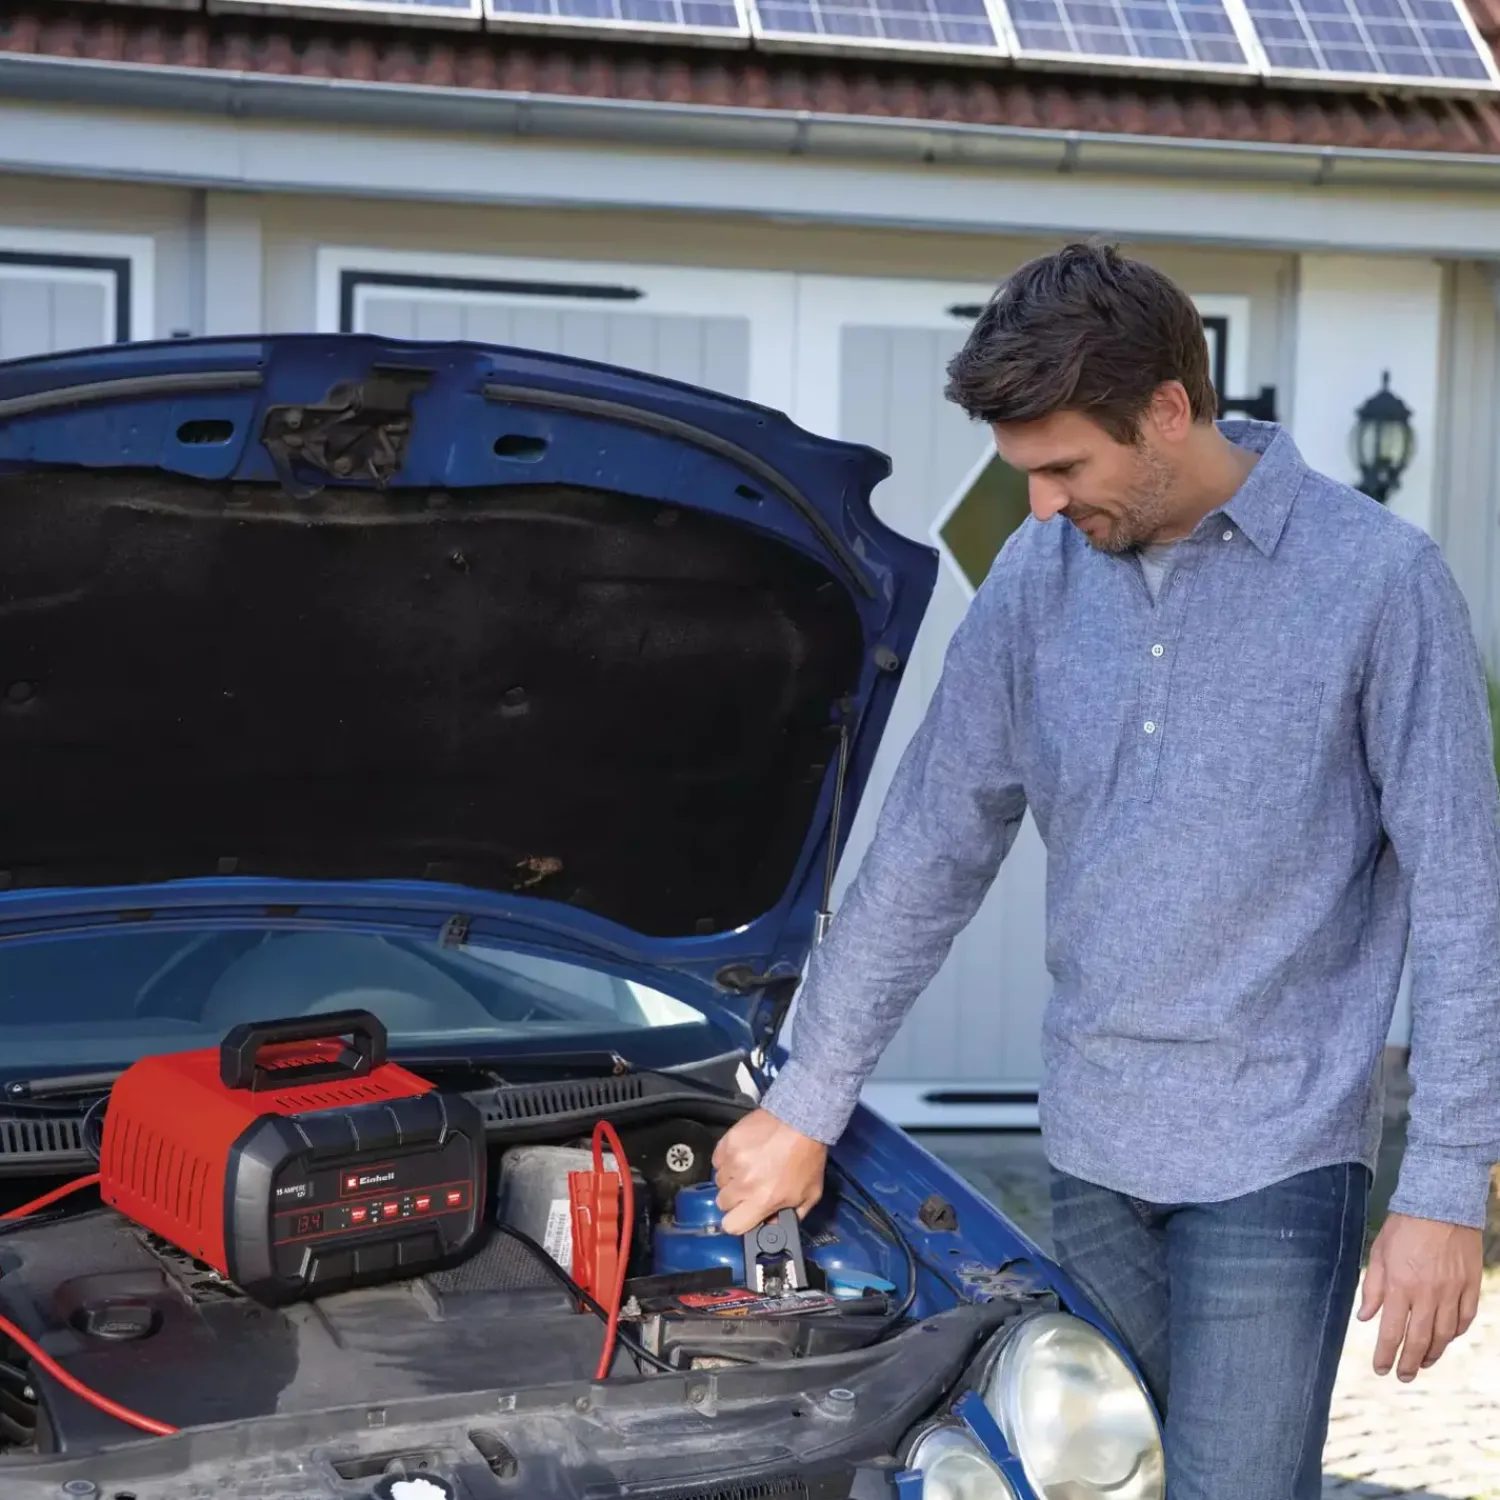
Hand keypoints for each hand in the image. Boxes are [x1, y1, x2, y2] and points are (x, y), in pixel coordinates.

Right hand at [713, 1108, 826, 1236]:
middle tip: (751, 1187)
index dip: (738, 1222)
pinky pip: (718, 1160)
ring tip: (750, 1167)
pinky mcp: (728, 1143)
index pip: (732, 1225)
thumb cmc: (807, 1157)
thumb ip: (791, 1216)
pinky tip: (744, 1155)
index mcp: (763, 1200)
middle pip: (723, 1203)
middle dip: (736, 1199)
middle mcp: (744, 1183)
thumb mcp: (810, 1194)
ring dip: (731, 1178)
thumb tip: (772, 1225)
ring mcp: (733, 1161)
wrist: (800, 1120)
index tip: (745, 1215)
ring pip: (719, 1181)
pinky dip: (727, 1160)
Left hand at [1358, 1212, 1482, 1380]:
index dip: (1386, 1354)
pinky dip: (1455, 1333)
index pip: (1391, 1331)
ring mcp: (1452, 1292)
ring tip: (1422, 1363)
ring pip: (1444, 1335)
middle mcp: (1427, 1294)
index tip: (1381, 1370)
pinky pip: (1464, 1320)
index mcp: (1400, 1285)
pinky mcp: (1470, 1287)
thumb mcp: (1379, 1252)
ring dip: (1433, 1353)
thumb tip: (1365, 1317)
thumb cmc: (1404, 1227)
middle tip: (1402, 1376)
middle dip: (1409, 1362)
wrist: (1441, 1206)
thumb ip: (1372, 1287)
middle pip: (1419, 1339)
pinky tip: (1446, 1339)